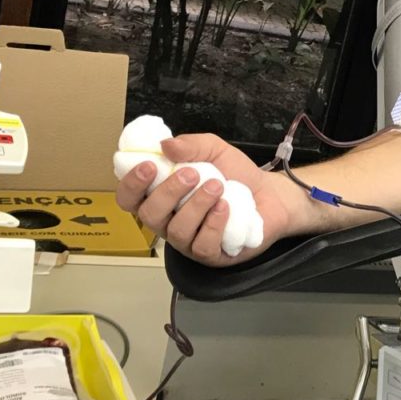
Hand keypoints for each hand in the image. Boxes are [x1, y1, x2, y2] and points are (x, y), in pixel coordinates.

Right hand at [115, 133, 290, 265]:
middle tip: (192, 174)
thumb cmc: (236, 175)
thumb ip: (191, 145)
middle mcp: (169, 221)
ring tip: (217, 186)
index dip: (131, 185)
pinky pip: (203, 245)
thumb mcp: (214, 150)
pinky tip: (226, 207)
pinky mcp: (211, 254)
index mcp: (161, 196)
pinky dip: (213, 223)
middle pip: (149, 215)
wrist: (271, 195)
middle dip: (167, 192)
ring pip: (177, 230)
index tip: (149, 165)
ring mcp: (189, 241)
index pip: (129, 198)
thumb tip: (166, 145)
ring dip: (196, 205)